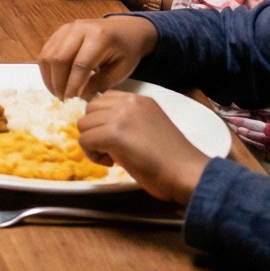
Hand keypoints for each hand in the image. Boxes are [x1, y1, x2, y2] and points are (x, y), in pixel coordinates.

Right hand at [38, 14, 157, 99]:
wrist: (126, 29)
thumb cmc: (126, 51)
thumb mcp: (121, 70)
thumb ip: (99, 84)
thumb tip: (78, 98)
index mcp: (100, 37)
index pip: (80, 64)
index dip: (73, 85)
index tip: (71, 102)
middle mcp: (79, 28)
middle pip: (59, 58)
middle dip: (58, 83)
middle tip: (63, 100)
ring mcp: (67, 28)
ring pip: (48, 55)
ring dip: (49, 78)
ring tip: (58, 93)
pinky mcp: (59, 32)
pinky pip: (46, 52)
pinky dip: (47, 70)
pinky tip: (55, 82)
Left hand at [77, 90, 209, 203]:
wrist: (186, 171)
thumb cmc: (172, 158)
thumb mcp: (149, 127)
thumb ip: (128, 121)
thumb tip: (102, 129)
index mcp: (140, 99)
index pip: (104, 99)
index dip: (103, 120)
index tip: (117, 139)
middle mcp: (129, 102)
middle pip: (90, 110)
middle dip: (95, 130)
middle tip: (112, 149)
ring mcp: (120, 116)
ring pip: (83, 125)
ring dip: (93, 143)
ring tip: (113, 157)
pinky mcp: (113, 134)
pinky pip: (84, 141)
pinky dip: (93, 155)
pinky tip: (112, 163)